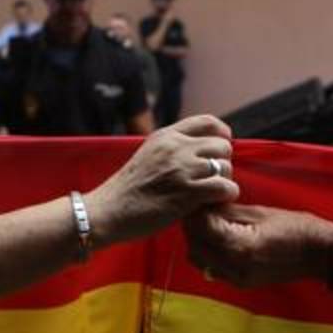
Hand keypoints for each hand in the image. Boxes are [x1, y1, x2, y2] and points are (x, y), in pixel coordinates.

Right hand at [87, 115, 238, 243]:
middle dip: (222, 162)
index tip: (220, 150)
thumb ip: (172, 149)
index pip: (207, 122)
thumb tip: (202, 150)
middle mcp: (175, 147)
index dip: (221, 134)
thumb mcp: (148, 155)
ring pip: (226, 166)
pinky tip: (214, 202)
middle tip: (212, 179)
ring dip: (224, 181)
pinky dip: (225, 196)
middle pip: (221, 145)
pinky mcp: (187, 192)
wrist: (107, 211)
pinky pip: (225, 187)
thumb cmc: (126, 189)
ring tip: (211, 193)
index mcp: (165, 135)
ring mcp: (181, 168)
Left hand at [183, 204, 332, 287]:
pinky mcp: (240, 283)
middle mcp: (233, 267)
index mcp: (238, 246)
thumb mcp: (258, 212)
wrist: (320, 254)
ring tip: (210, 223)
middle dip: (193, 226)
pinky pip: (212, 268)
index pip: (200, 227)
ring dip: (198, 241)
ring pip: (200, 260)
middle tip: (201, 208)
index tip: (197, 198)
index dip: (195, 211)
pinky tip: (220, 238)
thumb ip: (226, 212)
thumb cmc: (295, 227)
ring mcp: (236, 278)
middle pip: (195, 246)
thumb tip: (203, 204)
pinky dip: (209, 253)